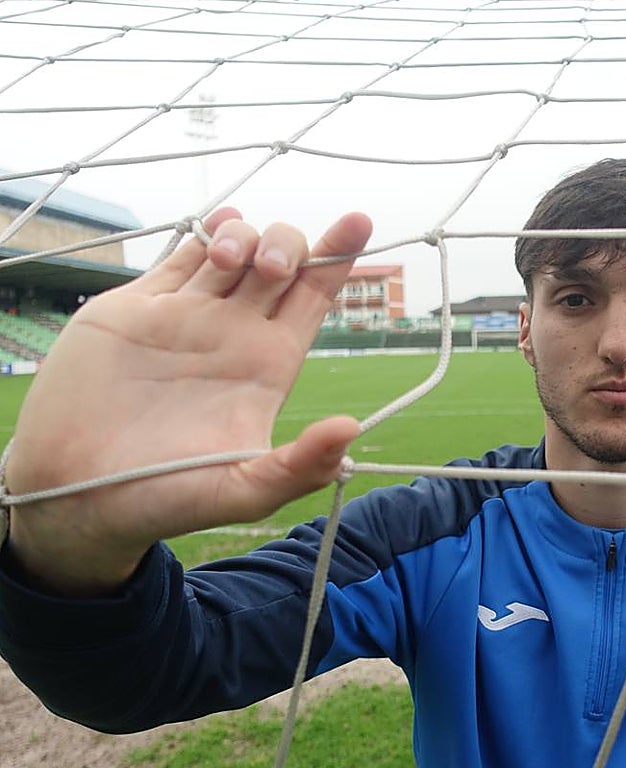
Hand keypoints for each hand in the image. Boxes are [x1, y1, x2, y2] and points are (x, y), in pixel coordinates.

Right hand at [5, 209, 372, 595]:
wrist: (75, 492)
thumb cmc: (164, 498)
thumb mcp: (243, 493)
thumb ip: (298, 466)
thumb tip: (351, 432)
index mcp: (268, 365)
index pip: (314, 298)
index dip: (339, 259)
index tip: (359, 221)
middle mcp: (234, 334)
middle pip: (282, 263)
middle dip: (290, 244)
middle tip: (272, 266)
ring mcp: (187, 316)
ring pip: (234, 250)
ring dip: (245, 235)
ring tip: (230, 258)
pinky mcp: (137, 308)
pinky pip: (179, 257)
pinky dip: (204, 230)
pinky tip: (219, 223)